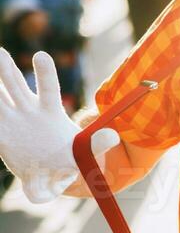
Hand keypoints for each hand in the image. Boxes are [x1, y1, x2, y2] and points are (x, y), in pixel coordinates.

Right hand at [0, 47, 119, 203]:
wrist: (49, 176)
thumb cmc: (68, 162)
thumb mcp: (83, 156)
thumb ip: (97, 145)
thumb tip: (114, 137)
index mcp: (50, 112)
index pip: (48, 89)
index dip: (45, 73)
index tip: (41, 57)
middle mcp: (29, 109)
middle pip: (17, 84)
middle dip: (6, 68)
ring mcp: (12, 118)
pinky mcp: (1, 132)